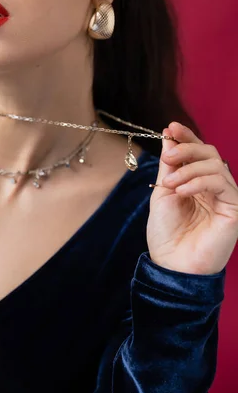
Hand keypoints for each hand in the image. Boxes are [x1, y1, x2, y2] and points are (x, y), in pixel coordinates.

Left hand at [147, 122, 237, 274]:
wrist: (172, 264)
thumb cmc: (167, 233)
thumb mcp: (163, 192)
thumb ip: (170, 166)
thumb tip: (169, 136)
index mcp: (197, 182)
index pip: (198, 152)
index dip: (187, 137)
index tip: (170, 127)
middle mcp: (215, 188)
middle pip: (210, 153)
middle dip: (188, 148)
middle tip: (169, 156)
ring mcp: (227, 197)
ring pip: (216, 165)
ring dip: (189, 169)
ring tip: (170, 184)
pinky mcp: (235, 208)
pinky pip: (221, 183)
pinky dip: (199, 181)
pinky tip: (182, 191)